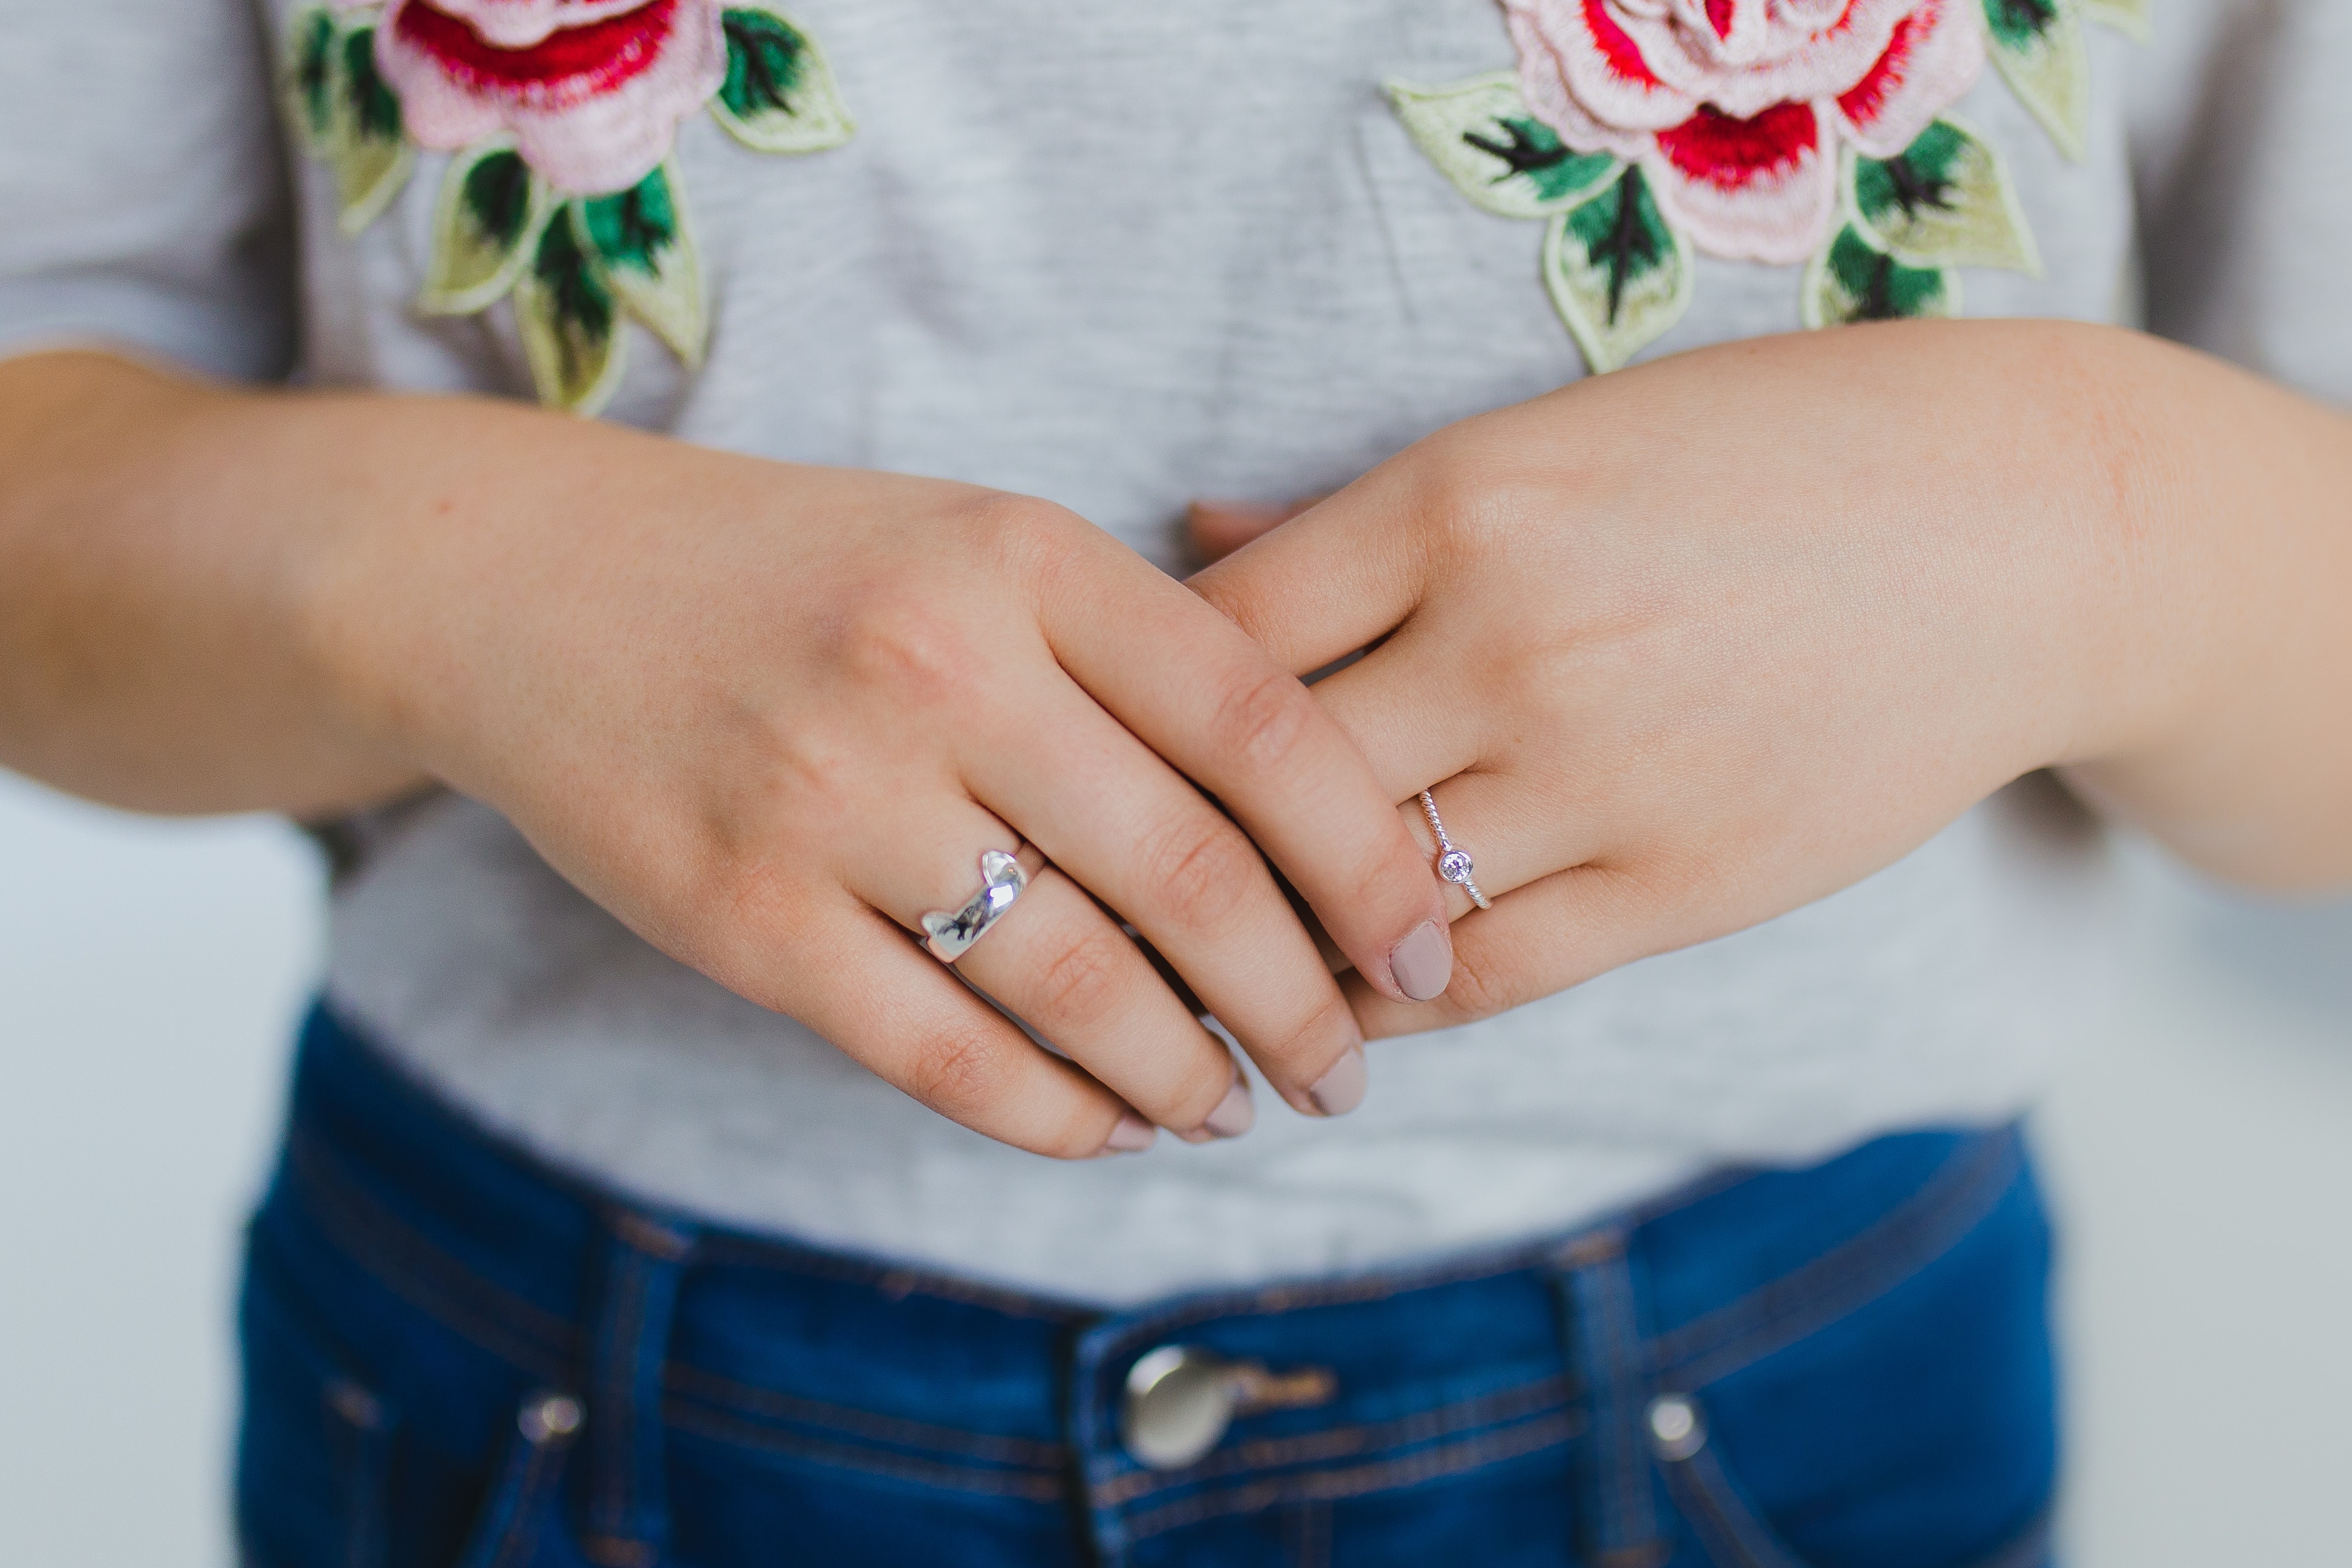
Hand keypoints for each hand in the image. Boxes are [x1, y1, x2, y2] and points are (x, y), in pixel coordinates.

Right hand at [315, 435, 1452, 1156]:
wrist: (528, 583)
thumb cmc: (799, 572)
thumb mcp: (977, 547)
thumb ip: (1136, 659)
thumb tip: (1308, 849)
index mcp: (1025, 557)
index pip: (1263, 726)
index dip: (1371, 858)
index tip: (1425, 947)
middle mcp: (937, 666)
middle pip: (1191, 879)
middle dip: (1304, 1005)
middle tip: (1348, 1067)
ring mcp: (831, 796)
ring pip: (1079, 986)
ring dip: (1187, 1075)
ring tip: (1233, 1105)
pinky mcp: (742, 917)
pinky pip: (943, 1055)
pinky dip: (1052, 1115)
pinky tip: (1105, 1124)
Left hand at [1194, 321, 2187, 1035]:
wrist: (2018, 530)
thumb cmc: (1766, 457)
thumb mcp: (1556, 433)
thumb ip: (1367, 510)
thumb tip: (1196, 539)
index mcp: (1456, 501)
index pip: (1216, 632)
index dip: (1137, 704)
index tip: (1113, 743)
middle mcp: (1508, 639)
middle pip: (1263, 779)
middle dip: (1175, 841)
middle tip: (1120, 882)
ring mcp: (1599, 772)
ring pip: (1357, 896)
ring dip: (1272, 940)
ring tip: (1212, 962)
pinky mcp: (1682, 883)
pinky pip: (1478, 974)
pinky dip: (1388, 999)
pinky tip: (1344, 998)